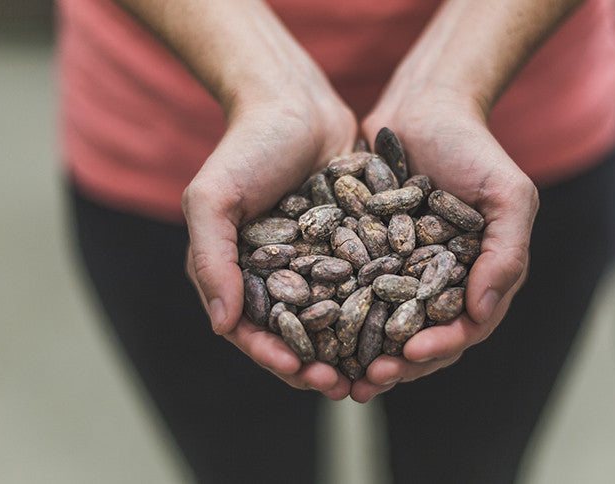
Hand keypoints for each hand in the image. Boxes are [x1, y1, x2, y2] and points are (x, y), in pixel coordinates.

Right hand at [183, 81, 356, 399]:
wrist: (295, 103)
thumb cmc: (245, 148)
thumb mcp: (213, 199)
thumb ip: (210, 258)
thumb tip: (221, 324)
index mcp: (240, 275)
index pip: (254, 331)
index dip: (276, 357)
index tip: (302, 374)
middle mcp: (281, 276)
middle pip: (300, 334)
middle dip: (320, 364)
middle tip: (345, 386)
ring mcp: (319, 263)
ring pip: (338, 318)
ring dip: (355, 348)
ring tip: (378, 368)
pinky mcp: (354, 245)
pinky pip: (368, 283)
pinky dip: (382, 307)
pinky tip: (404, 325)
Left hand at [352, 87, 538, 401]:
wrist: (423, 107)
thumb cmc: (473, 147)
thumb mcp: (508, 195)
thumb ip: (507, 253)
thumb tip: (481, 313)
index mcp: (477, 276)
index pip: (463, 327)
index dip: (439, 345)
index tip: (411, 352)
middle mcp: (438, 281)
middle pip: (420, 336)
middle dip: (396, 363)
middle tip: (368, 382)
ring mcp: (401, 269)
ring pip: (381, 323)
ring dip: (362, 353)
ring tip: (336, 374)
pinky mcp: (367, 253)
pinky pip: (351, 291)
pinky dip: (336, 314)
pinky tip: (312, 330)